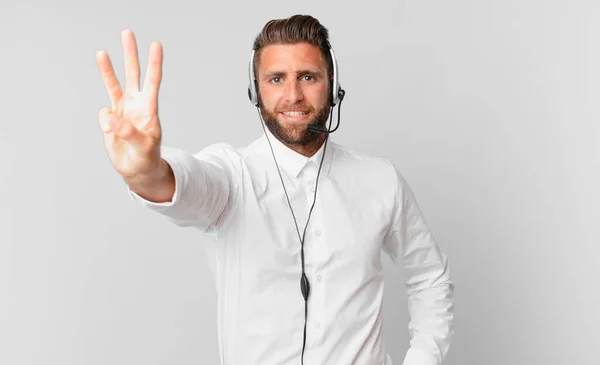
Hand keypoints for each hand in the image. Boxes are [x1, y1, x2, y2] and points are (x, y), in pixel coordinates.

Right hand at [96, 29, 163, 179]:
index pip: (152, 82)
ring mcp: (122, 110)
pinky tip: (111, 132)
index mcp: (149, 109)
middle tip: (127, 32)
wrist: (138, 170)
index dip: (154, 63)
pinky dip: (104, 121)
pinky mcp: (110, 119)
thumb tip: (110, 116)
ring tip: (101, 52)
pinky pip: (103, 114)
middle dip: (130, 54)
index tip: (156, 45)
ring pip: (114, 85)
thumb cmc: (147, 158)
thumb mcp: (144, 147)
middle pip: (133, 74)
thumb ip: (128, 132)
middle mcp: (136, 105)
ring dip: (108, 69)